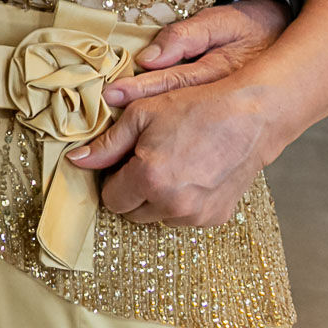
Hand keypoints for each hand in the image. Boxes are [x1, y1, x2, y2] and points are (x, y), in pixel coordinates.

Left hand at [68, 0, 292, 225]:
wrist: (250, 117)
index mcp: (148, 178)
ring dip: (157, 199)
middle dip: (132, 190)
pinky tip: (190, 175)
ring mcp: (196, 214)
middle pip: (132, 212)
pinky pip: (184, 218)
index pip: (111, 199)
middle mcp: (172, 204)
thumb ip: (106, 144)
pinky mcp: (215, 217)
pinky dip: (181, 203)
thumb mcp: (141, 116)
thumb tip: (77, 160)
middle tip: (144, 162)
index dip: (112, 180)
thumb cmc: (195, 108)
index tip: (121, 163)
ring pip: (158, 217)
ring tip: (170, 165)